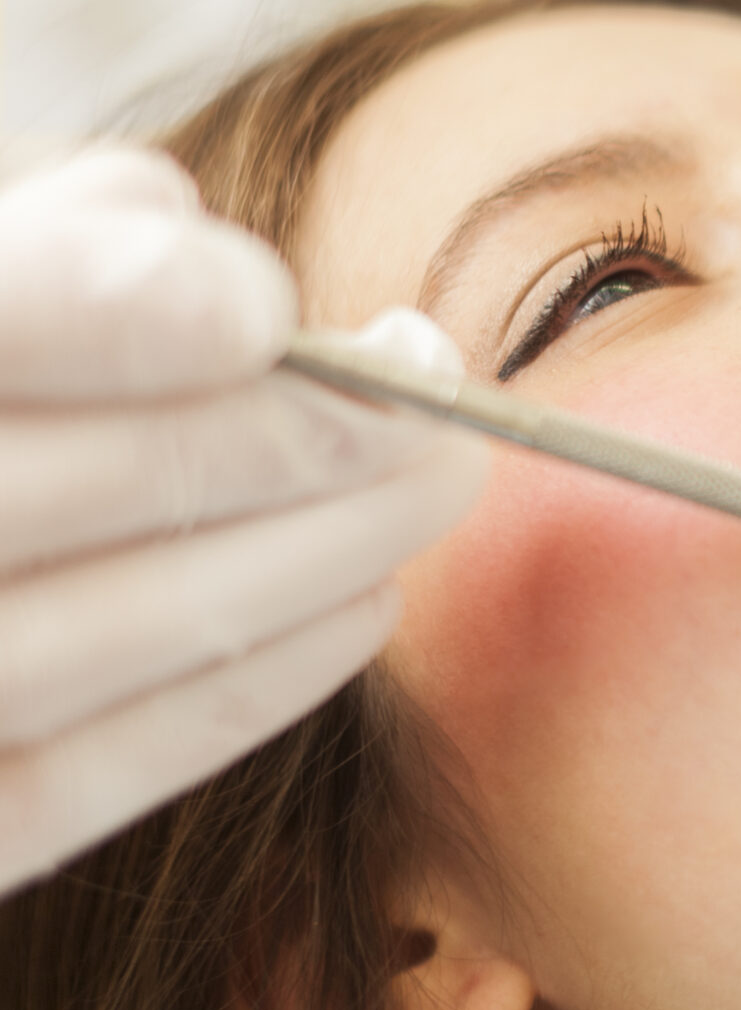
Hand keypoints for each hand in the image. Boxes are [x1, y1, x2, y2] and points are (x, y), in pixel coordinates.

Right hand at [0, 147, 485, 894]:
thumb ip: (6, 249)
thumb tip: (173, 223)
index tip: (267, 300)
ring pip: (80, 641)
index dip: (109, 308)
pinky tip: (348, 615)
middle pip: (42, 486)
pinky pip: (62, 787)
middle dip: (276, 441)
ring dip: (297, 562)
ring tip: (423, 493)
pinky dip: (226, 698)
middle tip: (428, 402)